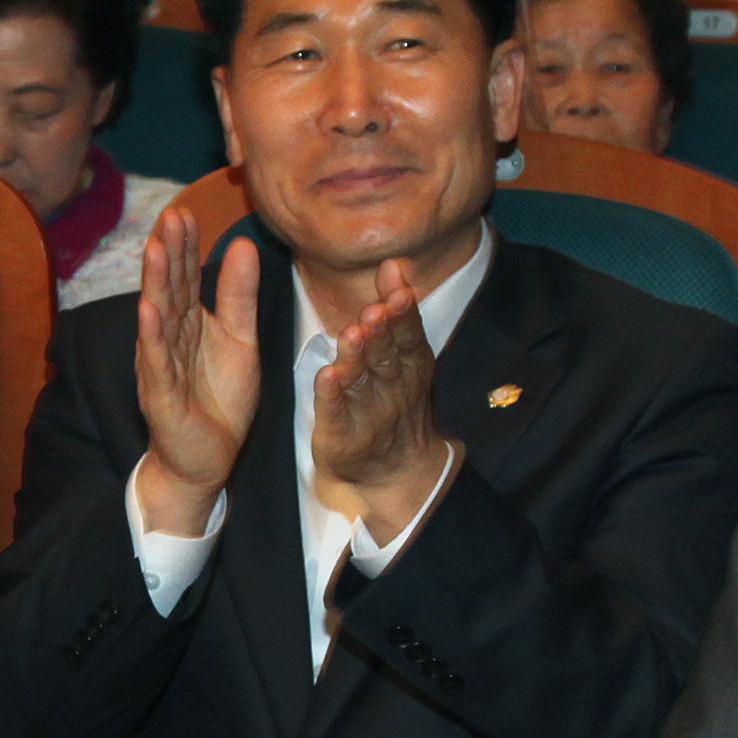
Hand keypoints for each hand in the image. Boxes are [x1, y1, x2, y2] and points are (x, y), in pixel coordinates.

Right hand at [133, 206, 258, 532]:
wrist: (208, 459)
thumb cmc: (219, 400)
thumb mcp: (240, 341)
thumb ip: (239, 296)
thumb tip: (242, 243)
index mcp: (188, 324)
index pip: (186, 278)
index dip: (186, 247)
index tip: (187, 211)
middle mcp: (168, 339)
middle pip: (170, 290)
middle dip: (170, 254)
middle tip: (172, 215)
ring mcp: (162, 366)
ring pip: (158, 320)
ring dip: (156, 285)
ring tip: (156, 250)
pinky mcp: (161, 396)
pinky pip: (158, 363)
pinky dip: (152, 337)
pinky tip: (148, 311)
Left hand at [308, 259, 452, 542]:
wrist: (395, 473)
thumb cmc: (395, 401)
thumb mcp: (403, 356)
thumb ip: (397, 313)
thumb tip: (394, 264)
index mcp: (410, 369)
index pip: (410, 340)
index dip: (405, 318)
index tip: (400, 294)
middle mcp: (393, 390)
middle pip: (387, 360)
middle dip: (382, 336)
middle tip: (374, 313)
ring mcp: (368, 416)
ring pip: (362, 384)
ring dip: (357, 361)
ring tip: (351, 337)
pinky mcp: (342, 438)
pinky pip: (337, 415)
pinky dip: (334, 397)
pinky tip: (328, 378)